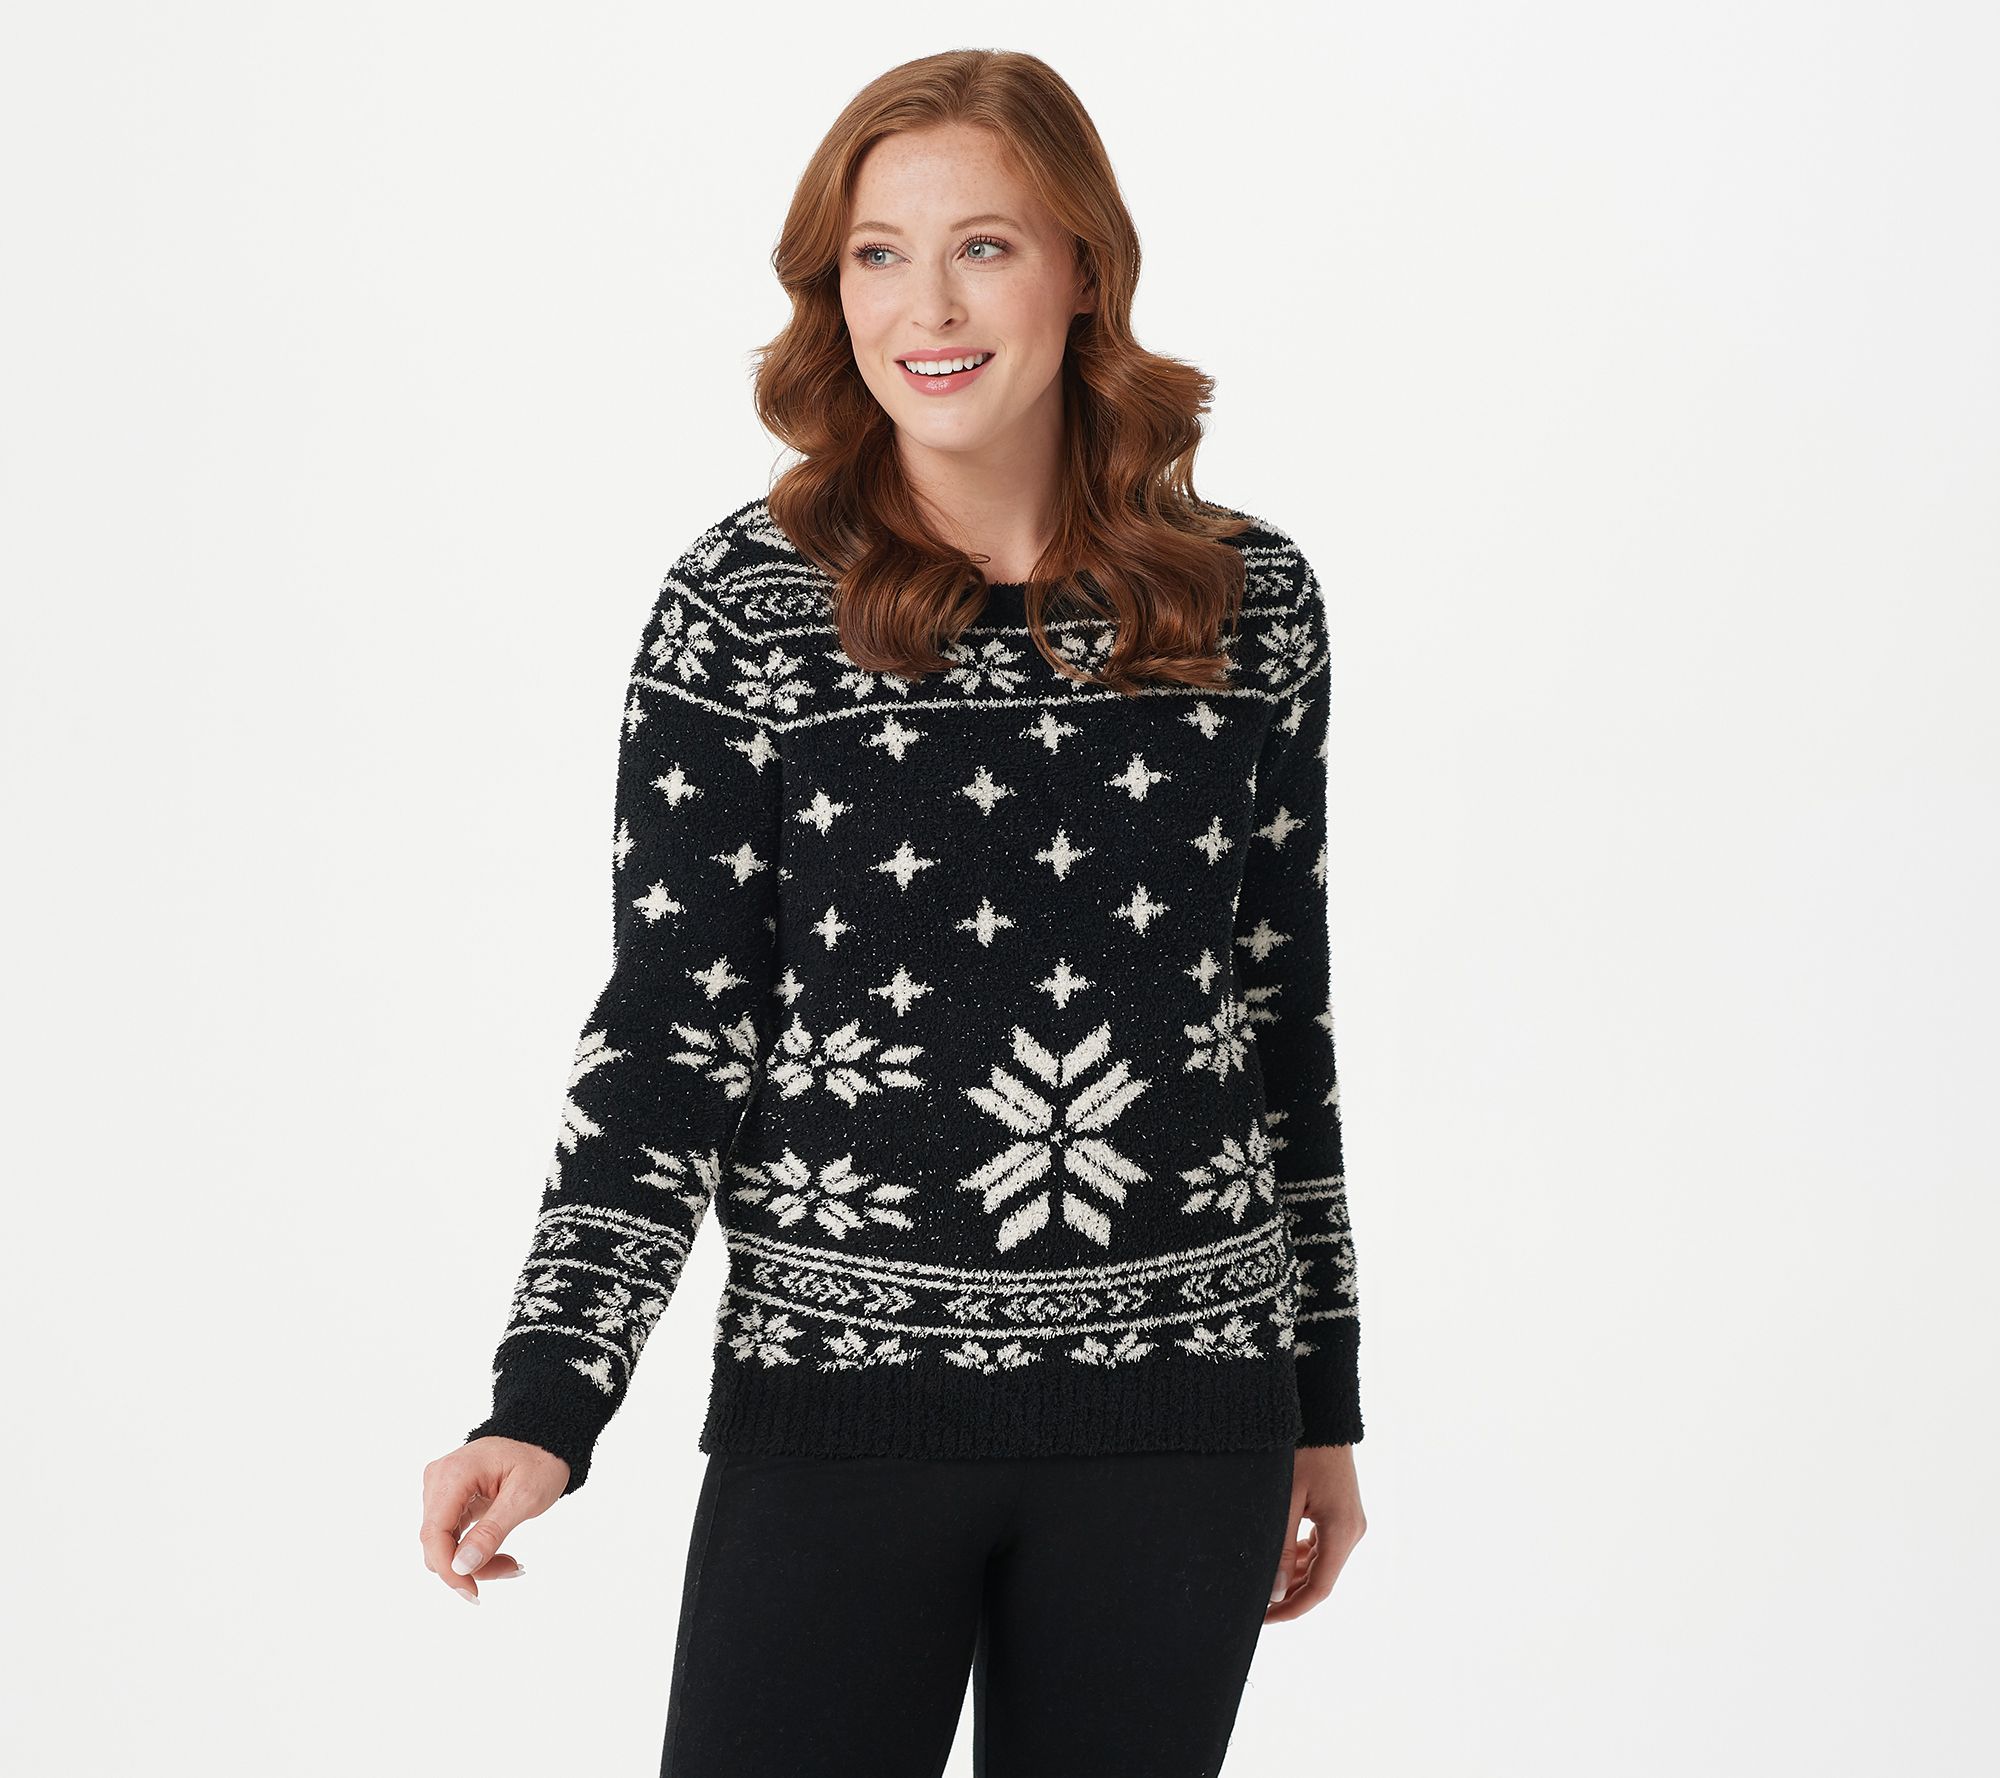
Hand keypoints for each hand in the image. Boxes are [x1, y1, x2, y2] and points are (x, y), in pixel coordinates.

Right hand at [420, 1436, 570, 1601]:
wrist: (545, 1436)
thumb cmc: (540, 1459)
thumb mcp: (525, 1496)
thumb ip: (492, 1531)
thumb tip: (459, 1567)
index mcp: (452, 1475)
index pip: (434, 1534)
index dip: (448, 1570)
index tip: (473, 1593)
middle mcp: (438, 1481)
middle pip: (438, 1543)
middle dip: (469, 1567)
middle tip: (512, 1568)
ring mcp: (441, 1490)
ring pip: (443, 1545)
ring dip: (474, 1562)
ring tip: (512, 1563)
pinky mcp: (450, 1500)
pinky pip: (452, 1537)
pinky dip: (474, 1552)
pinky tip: (501, 1557)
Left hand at [1265, 1443, 1365, 1621]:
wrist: (1323, 1414)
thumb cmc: (1303, 1450)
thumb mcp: (1285, 1499)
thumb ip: (1279, 1548)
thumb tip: (1273, 1594)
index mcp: (1342, 1531)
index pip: (1319, 1588)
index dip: (1290, 1609)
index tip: (1262, 1619)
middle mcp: (1352, 1531)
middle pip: (1320, 1578)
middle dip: (1287, 1593)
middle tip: (1254, 1603)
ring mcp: (1349, 1522)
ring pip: (1320, 1563)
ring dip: (1292, 1574)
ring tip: (1259, 1579)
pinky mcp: (1341, 1513)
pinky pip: (1321, 1546)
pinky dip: (1300, 1556)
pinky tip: (1277, 1555)